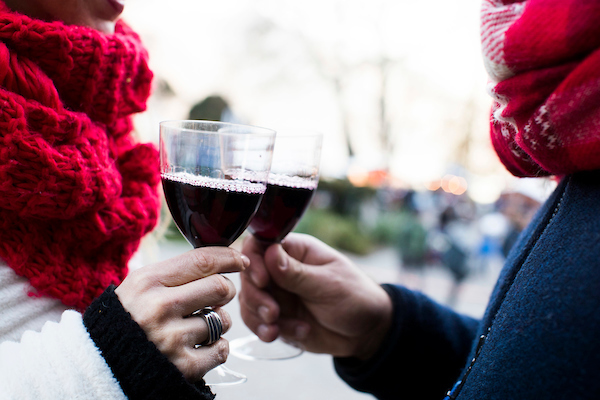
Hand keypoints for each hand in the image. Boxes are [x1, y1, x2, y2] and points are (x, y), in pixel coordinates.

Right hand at [115, 247, 248, 381]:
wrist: (102, 366)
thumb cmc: (128, 319)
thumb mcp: (140, 286)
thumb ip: (175, 272)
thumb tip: (221, 258)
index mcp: (147, 282)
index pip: (202, 260)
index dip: (228, 257)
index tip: (240, 260)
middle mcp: (158, 308)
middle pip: (220, 286)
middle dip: (227, 289)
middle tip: (219, 296)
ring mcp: (171, 339)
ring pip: (223, 319)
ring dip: (220, 321)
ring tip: (201, 325)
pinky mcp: (182, 367)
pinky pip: (221, 349)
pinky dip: (218, 347)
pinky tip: (201, 346)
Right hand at [239, 233, 392, 360]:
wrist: (365, 332)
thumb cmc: (354, 296)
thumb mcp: (329, 284)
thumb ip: (297, 273)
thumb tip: (269, 252)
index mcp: (295, 250)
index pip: (260, 245)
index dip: (254, 261)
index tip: (261, 280)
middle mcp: (280, 270)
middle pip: (249, 276)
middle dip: (256, 296)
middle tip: (273, 313)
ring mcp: (277, 293)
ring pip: (249, 301)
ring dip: (258, 316)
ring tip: (277, 328)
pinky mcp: (277, 316)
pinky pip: (258, 322)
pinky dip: (266, 330)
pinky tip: (284, 334)